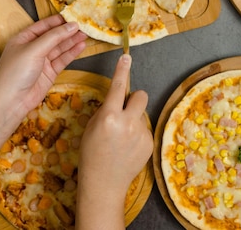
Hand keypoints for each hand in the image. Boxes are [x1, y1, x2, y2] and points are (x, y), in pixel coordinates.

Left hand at [0, 15, 86, 113]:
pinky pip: (62, 60)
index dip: (58, 21)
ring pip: (60, 48)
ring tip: (86, 34)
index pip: (43, 26)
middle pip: (53, 37)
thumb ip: (54, 37)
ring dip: (72, 41)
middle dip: (68, 31)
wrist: (11, 101)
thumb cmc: (15, 72)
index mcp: (23, 39)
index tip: (73, 16)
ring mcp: (41, 61)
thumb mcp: (34, 50)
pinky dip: (72, 53)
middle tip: (83, 25)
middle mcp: (33, 48)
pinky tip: (81, 46)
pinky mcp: (49, 73)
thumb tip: (71, 26)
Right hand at [76, 54, 152, 226]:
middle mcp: (127, 123)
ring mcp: (141, 133)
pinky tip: (128, 148)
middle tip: (125, 111)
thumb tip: (117, 99)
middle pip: (141, 96)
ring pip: (142, 114)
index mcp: (109, 117)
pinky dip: (137, 135)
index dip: (122, 71)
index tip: (126, 58)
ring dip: (134, 120)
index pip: (117, 87)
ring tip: (122, 139)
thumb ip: (105, 111)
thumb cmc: (91, 155)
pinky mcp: (149, 143)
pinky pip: (144, 129)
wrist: (104, 184)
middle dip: (134, 99)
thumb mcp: (90, 128)